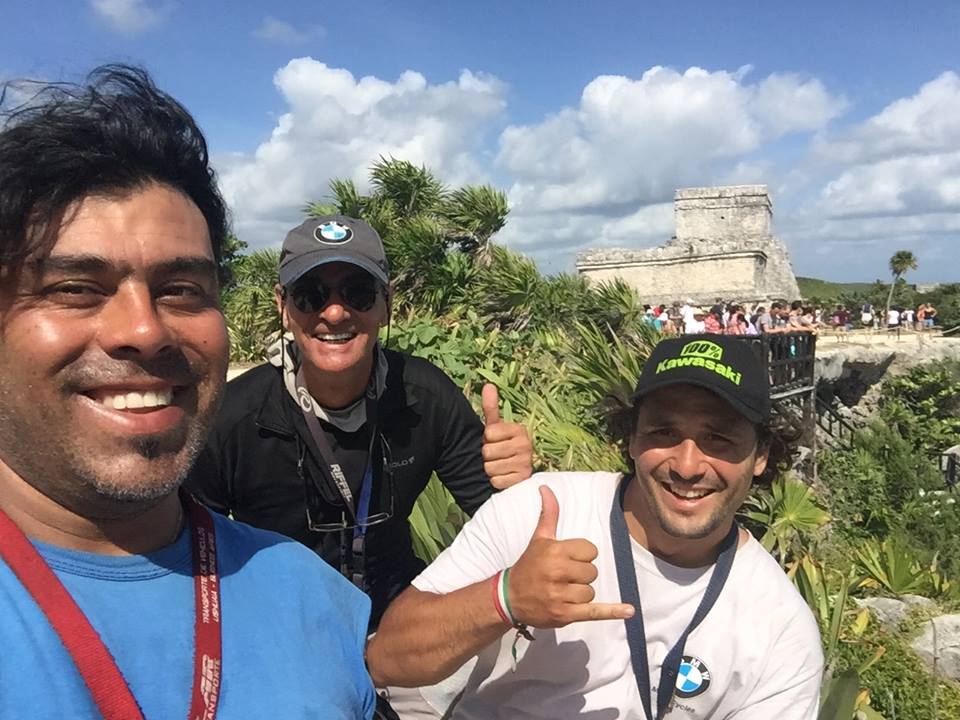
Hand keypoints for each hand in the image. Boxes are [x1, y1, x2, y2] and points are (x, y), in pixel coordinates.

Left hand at [481, 383, 533, 489]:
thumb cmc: (501, 446)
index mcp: (519, 429)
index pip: (488, 433)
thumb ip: (490, 407)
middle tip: (495, 456)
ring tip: (499, 466)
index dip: (485, 439)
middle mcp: (526, 445)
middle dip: (487, 456)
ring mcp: (526, 463)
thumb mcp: (495, 427)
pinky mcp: (523, 480)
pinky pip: (497, 481)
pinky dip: (496, 481)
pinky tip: (503, 476)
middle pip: (487, 452)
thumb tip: (488, 385)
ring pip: (490, 468)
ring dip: (490, 469)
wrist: (514, 472)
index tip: (493, 441)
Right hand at [506, 486, 633, 628]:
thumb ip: (549, 514)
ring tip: (563, 592)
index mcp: (555, 551)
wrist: (510, 597)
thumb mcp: (539, 539)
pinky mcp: (564, 614)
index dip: (582, 556)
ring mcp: (561, 595)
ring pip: (591, 591)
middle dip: (582, 575)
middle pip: (592, 572)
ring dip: (581, 593)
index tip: (567, 560)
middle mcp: (558, 572)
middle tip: (563, 577)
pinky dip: (612, 611)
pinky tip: (629, 610)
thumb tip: (546, 488)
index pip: (590, 551)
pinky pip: (594, 612)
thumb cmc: (528, 566)